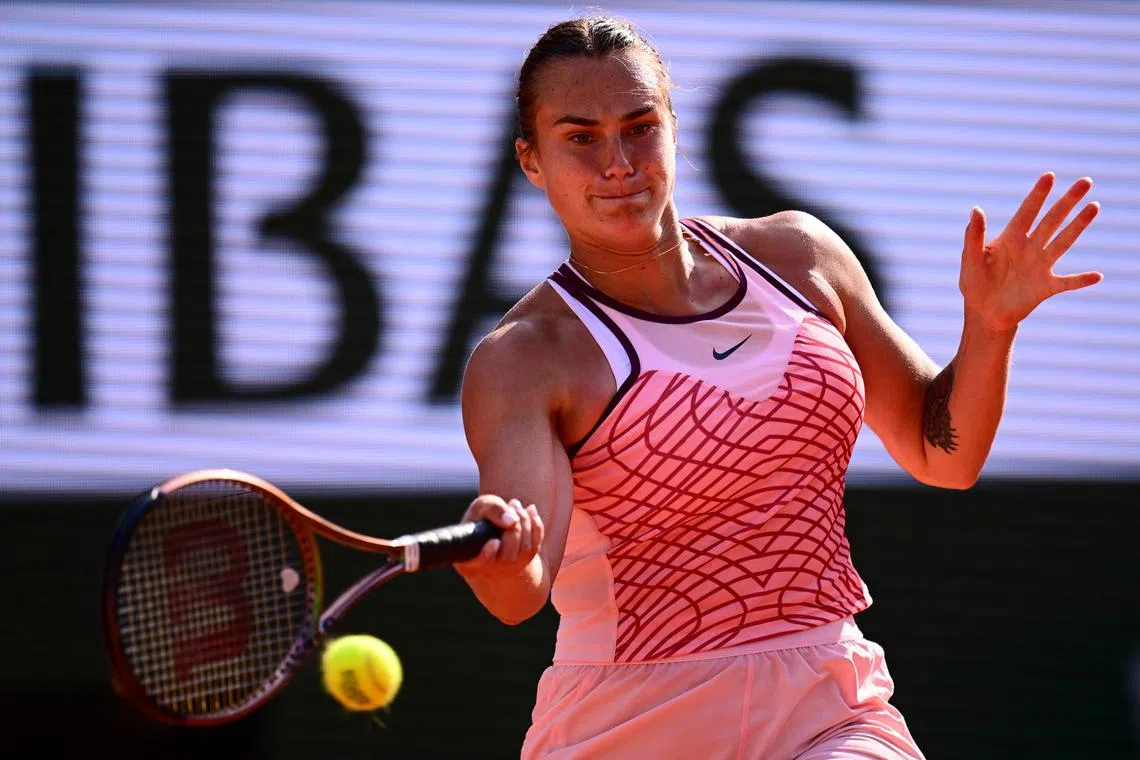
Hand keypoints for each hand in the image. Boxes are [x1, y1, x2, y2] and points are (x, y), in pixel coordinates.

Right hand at [454, 494, 543, 577]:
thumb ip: (492, 509)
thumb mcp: (480, 508)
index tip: (494, 542)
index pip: (480, 563)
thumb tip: (512, 520)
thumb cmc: (481, 519)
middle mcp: (491, 570)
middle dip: (514, 526)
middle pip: (507, 555)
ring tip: (515, 505)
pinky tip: (530, 511)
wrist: (492, 530)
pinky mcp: (526, 561)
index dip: (488, 554)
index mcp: (471, 561)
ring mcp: (510, 568)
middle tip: (512, 504)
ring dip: (524, 522)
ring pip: (524, 549)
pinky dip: (535, 525)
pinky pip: (536, 545)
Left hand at [959, 172, 1101, 331]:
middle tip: (1086, 181)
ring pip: (1063, 242)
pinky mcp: (1046, 287)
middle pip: (1052, 220)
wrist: (984, 312)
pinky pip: (1067, 283)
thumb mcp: (970, 259)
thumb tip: (976, 209)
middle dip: (1067, 201)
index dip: (1037, 195)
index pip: (1026, 212)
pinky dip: (1081, 280)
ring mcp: (1040, 266)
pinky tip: (1097, 276)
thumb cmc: (975, 282)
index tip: (1049, 176)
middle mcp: (1029, 247)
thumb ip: (973, 235)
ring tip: (1094, 206)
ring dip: (1078, 225)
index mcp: (1010, 238)